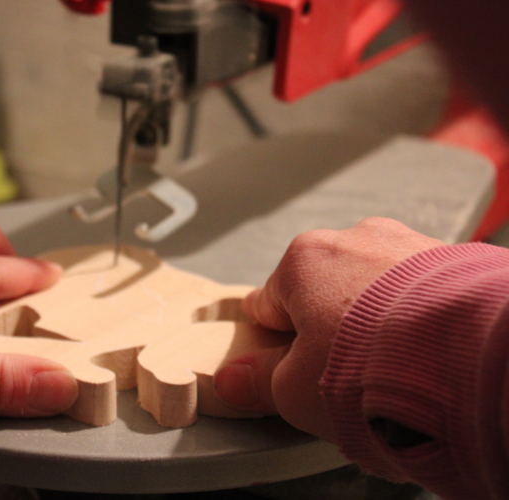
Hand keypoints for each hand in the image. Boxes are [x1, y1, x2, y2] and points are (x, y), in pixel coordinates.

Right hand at [213, 218, 443, 440]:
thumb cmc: (375, 365)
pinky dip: (419, 315)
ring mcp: (408, 244)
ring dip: (377, 321)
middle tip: (344, 375)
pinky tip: (427, 352)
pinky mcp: (456, 259)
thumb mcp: (295, 391)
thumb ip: (258, 382)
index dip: (273, 340)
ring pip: (375, 288)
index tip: (285, 364)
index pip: (269, 301)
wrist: (472, 359)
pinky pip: (421, 290)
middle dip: (331, 329)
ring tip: (393, 366)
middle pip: (324, 291)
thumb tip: (235, 381)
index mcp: (303, 261)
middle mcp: (355, 239)